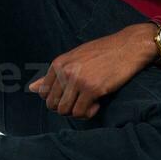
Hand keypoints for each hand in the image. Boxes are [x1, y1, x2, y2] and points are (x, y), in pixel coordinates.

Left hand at [28, 23, 156, 119]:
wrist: (129, 46)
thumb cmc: (104, 52)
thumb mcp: (75, 58)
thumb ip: (55, 74)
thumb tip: (31, 88)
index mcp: (59, 63)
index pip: (44, 93)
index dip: (58, 99)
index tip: (72, 95)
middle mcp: (65, 71)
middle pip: (53, 105)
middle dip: (67, 107)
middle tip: (82, 101)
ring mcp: (78, 80)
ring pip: (65, 111)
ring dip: (78, 112)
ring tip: (90, 103)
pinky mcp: (92, 89)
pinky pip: (81, 112)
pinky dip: (89, 113)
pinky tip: (98, 103)